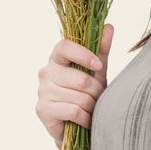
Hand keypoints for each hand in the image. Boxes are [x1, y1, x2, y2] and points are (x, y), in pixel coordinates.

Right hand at [35, 23, 113, 148]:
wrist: (77, 123)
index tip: (98, 66)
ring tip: (93, 108)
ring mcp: (42, 91)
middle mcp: (46, 72)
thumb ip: (101, 48)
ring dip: (92, 105)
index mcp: (57, 57)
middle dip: (96, 90)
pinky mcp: (42, 110)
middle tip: (99, 95)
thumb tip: (108, 27)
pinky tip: (86, 119)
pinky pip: (73, 111)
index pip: (64, 46)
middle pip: (79, 78)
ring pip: (78, 97)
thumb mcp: (97, 69)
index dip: (83, 54)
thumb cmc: (87, 92)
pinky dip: (85, 117)